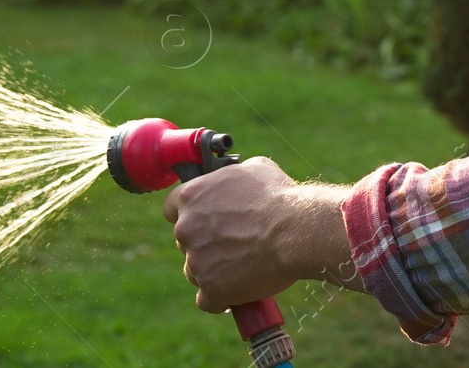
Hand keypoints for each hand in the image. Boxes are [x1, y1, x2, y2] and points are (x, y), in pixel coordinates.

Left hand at [161, 156, 300, 311]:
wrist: (297, 231)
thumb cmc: (279, 196)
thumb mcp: (254, 168)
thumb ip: (232, 176)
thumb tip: (236, 178)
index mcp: (190, 196)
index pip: (171, 209)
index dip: (190, 215)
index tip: (205, 221)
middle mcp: (186, 229)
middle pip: (185, 242)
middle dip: (205, 243)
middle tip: (233, 243)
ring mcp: (196, 261)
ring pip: (195, 271)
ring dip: (212, 271)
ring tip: (241, 266)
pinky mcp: (211, 290)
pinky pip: (207, 300)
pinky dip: (220, 297)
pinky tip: (236, 290)